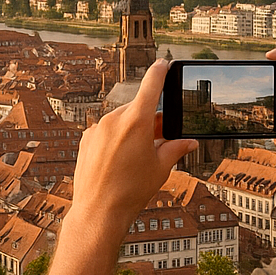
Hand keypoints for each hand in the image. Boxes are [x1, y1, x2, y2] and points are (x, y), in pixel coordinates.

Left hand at [69, 59, 196, 238]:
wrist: (99, 211)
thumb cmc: (131, 190)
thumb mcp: (161, 168)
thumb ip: (176, 148)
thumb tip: (189, 142)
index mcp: (137, 121)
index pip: (151, 84)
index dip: (160, 71)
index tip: (164, 63)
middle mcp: (115, 119)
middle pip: (138, 108)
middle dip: (151, 119)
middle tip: (160, 138)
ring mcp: (98, 128)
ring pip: (121, 120)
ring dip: (132, 130)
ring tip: (138, 156)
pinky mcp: (87, 139)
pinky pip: (106, 131)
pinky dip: (115, 139)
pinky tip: (119, 160)